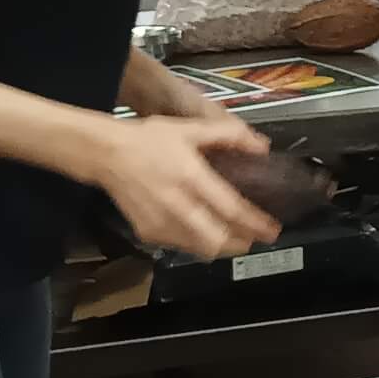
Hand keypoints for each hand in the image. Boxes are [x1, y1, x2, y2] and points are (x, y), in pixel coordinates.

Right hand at [91, 117, 282, 259]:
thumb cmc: (148, 140)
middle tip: (259, 237)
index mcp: (190, 177)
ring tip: (238, 237)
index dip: (255, 223)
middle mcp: (176, 205)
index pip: (230, 209)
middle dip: (243, 243)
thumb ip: (230, 135)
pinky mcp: (147, 232)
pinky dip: (199, 244)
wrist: (106, 153)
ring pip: (200, 248)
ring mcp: (160, 222)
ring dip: (223, 246)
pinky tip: (207, 233)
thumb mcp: (191, 129)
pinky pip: (181, 246)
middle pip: (217, 240)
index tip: (272, 228)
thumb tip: (261, 146)